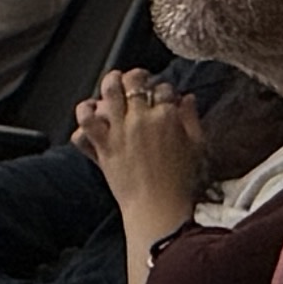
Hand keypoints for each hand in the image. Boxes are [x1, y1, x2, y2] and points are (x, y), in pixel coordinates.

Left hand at [88, 71, 207, 235]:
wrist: (158, 208)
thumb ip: (192, 119)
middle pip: (134, 82)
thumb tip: (188, 99)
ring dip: (109, 83)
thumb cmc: (181, 182)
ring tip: (112, 82)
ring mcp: (119, 131)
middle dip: (136, 76)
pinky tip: (90, 110)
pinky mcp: (103, 146)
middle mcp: (140, 119)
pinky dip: (84, 113)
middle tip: (137, 79)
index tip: (163, 94)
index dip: (164, 89)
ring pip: (108, 93)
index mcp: (167, 117)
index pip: (164, 88)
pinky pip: (85, 122)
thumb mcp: (197, 147)